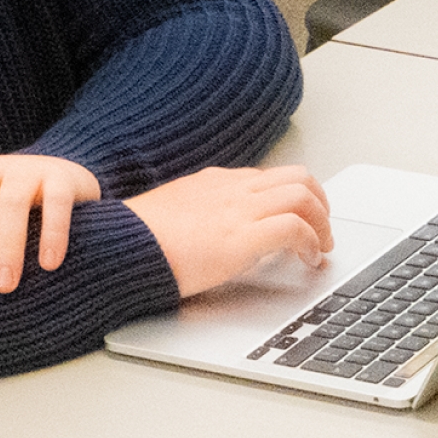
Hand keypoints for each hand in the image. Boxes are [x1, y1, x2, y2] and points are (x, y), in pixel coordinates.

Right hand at [123, 166, 333, 297]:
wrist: (114, 248)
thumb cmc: (134, 240)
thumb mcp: (172, 215)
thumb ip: (201, 215)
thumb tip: (217, 233)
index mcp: (215, 183)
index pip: (269, 178)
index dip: (294, 198)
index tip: (302, 218)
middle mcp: (232, 190)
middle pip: (298, 177)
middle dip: (320, 202)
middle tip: (324, 229)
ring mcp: (237, 210)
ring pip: (303, 195)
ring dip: (322, 222)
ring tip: (322, 247)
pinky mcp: (239, 237)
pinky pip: (294, 228)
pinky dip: (311, 242)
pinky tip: (308, 260)